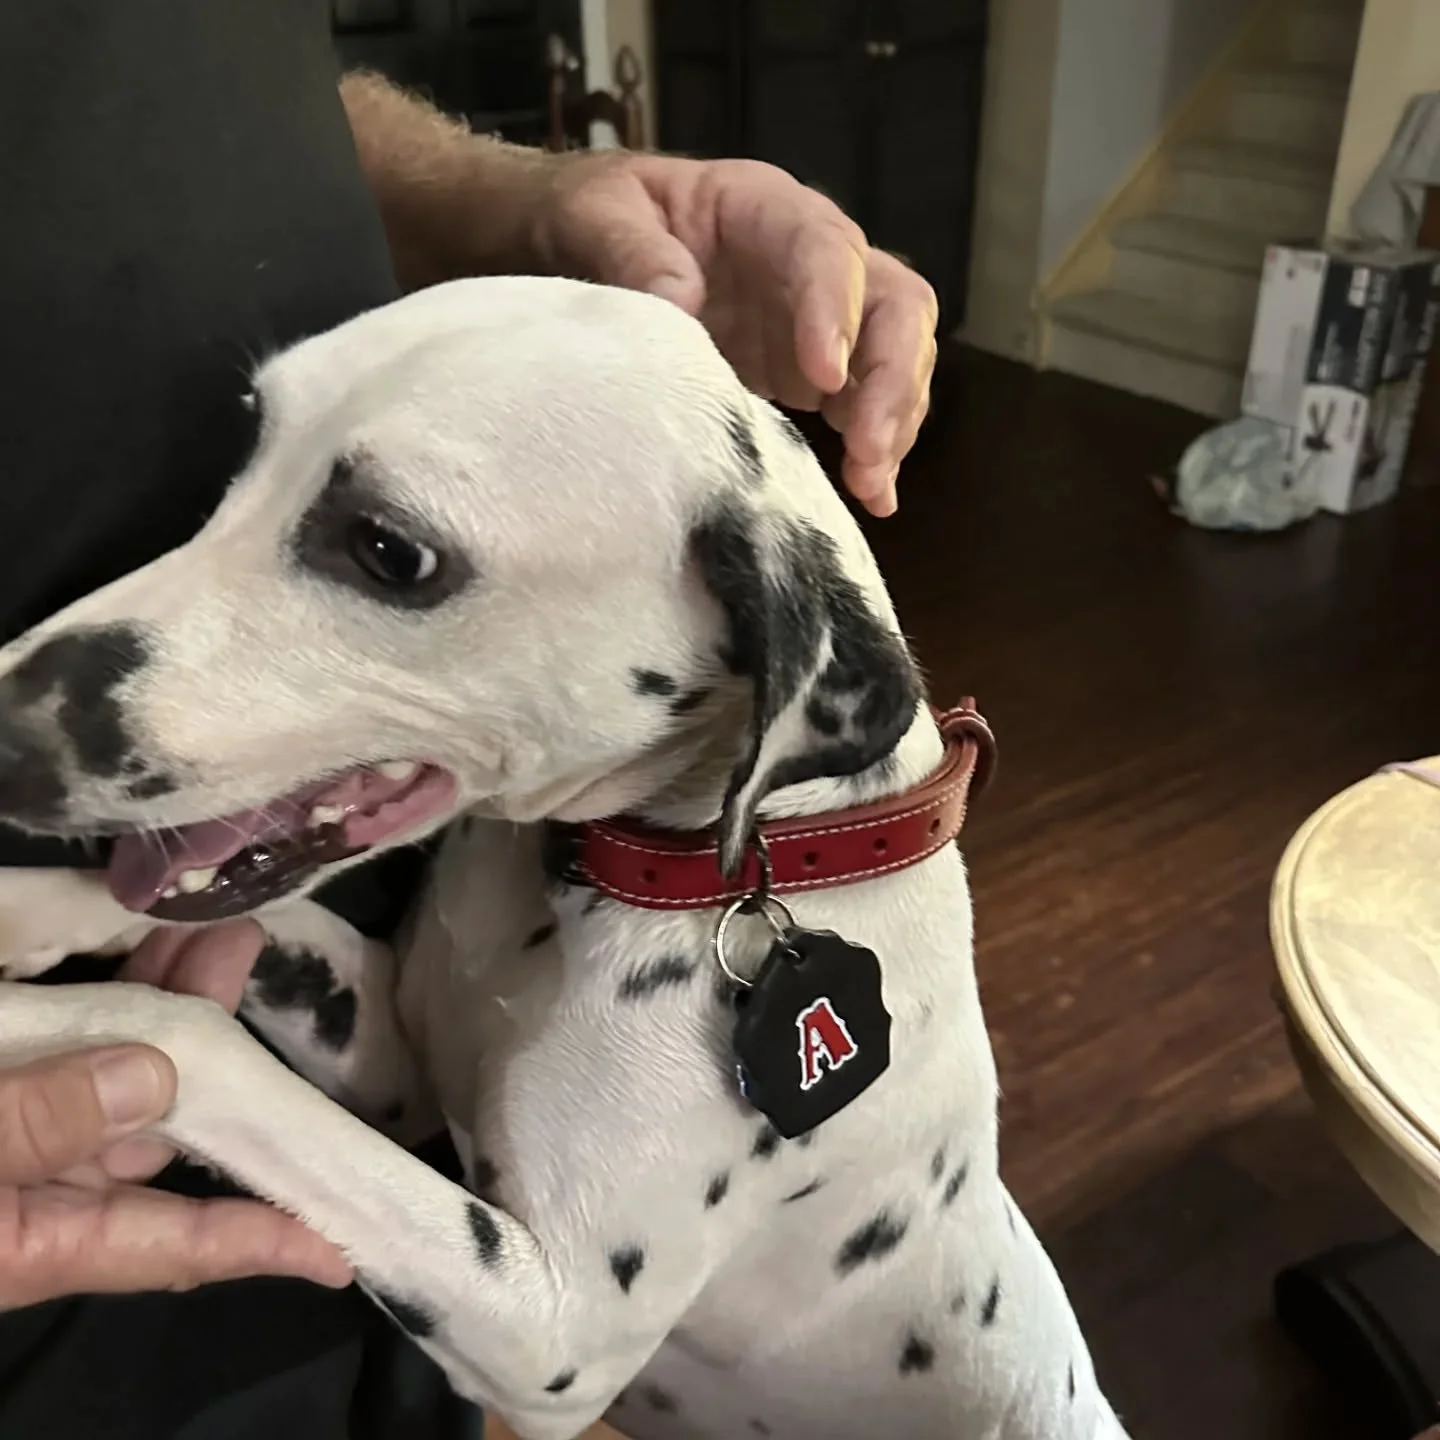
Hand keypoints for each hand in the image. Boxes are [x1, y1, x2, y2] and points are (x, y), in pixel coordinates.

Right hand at [0, 922, 350, 1308]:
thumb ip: (34, 1125)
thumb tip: (155, 1078)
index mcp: (34, 1239)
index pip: (169, 1245)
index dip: (261, 1240)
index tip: (345, 1243)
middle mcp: (41, 1192)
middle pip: (157, 1126)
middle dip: (218, 1045)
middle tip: (248, 954)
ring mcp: (23, 1135)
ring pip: (117, 1071)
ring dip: (169, 999)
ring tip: (215, 928)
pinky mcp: (5, 1078)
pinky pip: (67, 1044)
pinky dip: (109, 993)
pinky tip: (147, 938)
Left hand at [533, 155, 938, 516]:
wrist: (591, 242)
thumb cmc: (598, 216)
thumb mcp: (595, 215)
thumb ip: (632, 251)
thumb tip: (680, 302)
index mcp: (764, 208)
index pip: (827, 249)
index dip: (835, 311)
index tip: (825, 376)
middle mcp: (811, 259)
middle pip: (894, 303)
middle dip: (893, 376)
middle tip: (868, 444)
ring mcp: (819, 317)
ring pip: (896, 356)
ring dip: (894, 420)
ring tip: (870, 484)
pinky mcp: (813, 370)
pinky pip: (866, 402)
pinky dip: (876, 448)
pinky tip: (874, 496)